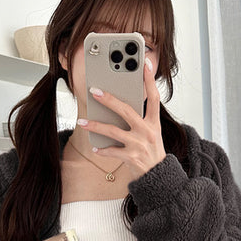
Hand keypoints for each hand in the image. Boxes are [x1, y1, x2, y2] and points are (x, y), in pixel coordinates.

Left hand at [77, 58, 165, 180]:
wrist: (158, 177)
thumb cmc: (151, 152)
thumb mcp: (151, 133)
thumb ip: (139, 119)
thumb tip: (118, 106)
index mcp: (154, 122)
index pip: (154, 97)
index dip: (149, 80)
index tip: (143, 63)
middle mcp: (148, 131)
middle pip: (127, 110)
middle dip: (109, 99)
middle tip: (94, 91)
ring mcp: (139, 145)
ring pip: (113, 131)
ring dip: (96, 126)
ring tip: (82, 122)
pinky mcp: (132, 158)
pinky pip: (112, 151)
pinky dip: (102, 150)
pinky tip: (95, 147)